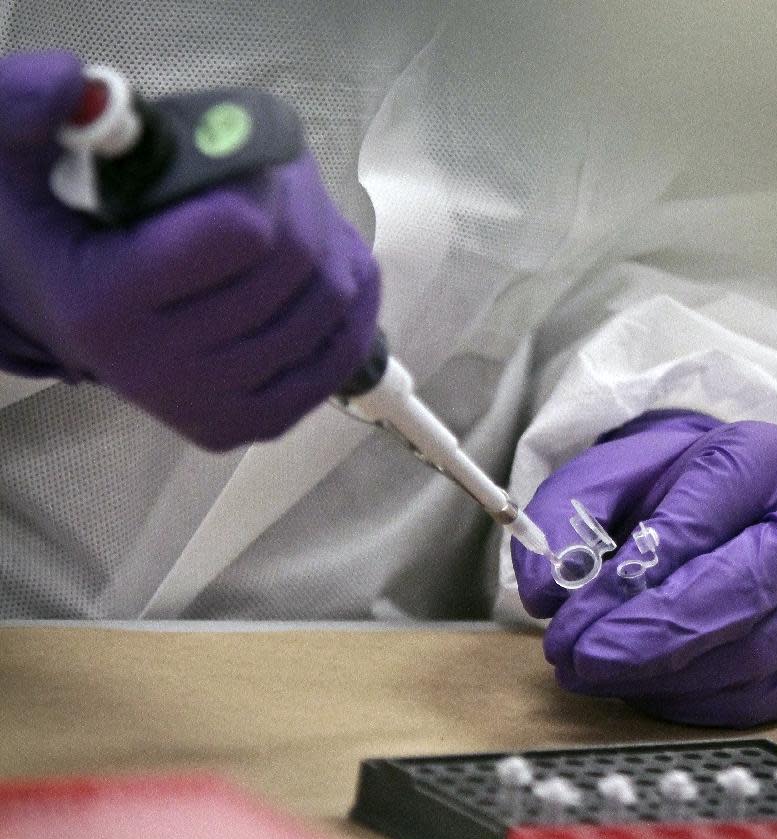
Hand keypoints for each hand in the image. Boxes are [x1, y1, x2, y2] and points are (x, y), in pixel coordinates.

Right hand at [0, 50, 379, 449]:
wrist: (56, 312)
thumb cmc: (50, 232)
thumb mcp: (10, 160)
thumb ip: (24, 110)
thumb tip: (74, 88)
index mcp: (106, 304)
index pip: (244, 231)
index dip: (263, 177)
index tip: (251, 155)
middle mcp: (156, 369)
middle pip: (295, 265)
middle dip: (306, 200)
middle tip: (288, 174)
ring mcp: (207, 406)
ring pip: (328, 309)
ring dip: (335, 245)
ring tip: (306, 218)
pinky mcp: (247, 424)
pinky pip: (337, 362)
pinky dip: (355, 307)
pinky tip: (339, 268)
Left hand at [512, 410, 776, 726]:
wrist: (730, 501)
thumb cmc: (668, 485)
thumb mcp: (607, 475)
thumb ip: (566, 517)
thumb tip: (545, 593)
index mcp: (760, 461)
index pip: (695, 530)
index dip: (626, 585)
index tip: (565, 622)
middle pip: (739, 594)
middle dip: (648, 639)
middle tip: (577, 660)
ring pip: (749, 654)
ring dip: (659, 678)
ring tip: (589, 672)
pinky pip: (755, 694)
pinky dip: (686, 699)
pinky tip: (634, 686)